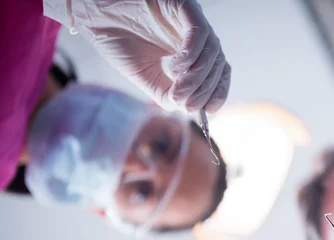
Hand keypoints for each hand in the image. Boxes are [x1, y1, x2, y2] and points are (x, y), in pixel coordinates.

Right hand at [44, 0, 230, 115]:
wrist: (92, 16)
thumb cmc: (119, 40)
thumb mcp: (147, 77)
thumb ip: (167, 94)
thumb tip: (185, 108)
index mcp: (192, 50)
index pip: (218, 72)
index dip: (218, 93)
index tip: (207, 112)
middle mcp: (196, 34)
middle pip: (218, 64)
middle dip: (204, 90)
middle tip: (185, 105)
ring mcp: (191, 19)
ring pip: (212, 51)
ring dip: (197, 78)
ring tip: (176, 91)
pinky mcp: (184, 5)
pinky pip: (199, 33)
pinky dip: (191, 56)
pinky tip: (174, 69)